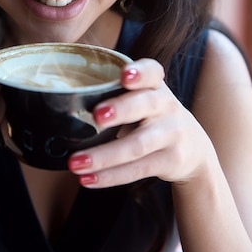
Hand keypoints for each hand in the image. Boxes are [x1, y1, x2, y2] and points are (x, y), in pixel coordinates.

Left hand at [68, 59, 215, 187]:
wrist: (193, 148)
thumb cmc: (150, 116)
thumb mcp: (142, 99)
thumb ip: (114, 96)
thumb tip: (59, 106)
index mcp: (155, 85)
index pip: (152, 72)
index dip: (139, 72)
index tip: (124, 75)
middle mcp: (167, 105)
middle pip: (145, 105)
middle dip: (121, 109)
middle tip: (96, 116)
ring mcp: (172, 134)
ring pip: (137, 145)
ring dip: (104, 156)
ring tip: (75, 163)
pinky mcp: (171, 160)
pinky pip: (138, 169)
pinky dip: (110, 176)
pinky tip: (88, 179)